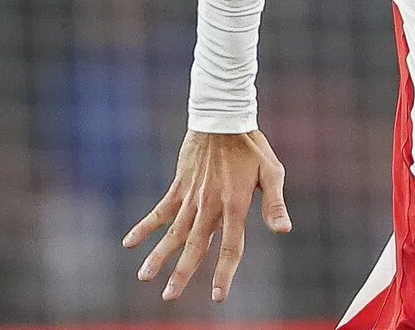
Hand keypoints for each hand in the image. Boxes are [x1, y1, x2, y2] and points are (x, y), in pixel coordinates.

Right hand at [122, 129, 291, 302]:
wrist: (222, 118)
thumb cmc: (252, 146)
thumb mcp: (272, 171)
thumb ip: (274, 203)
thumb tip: (284, 230)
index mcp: (235, 204)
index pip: (232, 246)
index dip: (224, 272)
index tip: (217, 295)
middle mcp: (210, 204)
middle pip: (195, 245)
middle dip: (182, 273)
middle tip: (169, 297)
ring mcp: (192, 196)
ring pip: (173, 232)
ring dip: (158, 256)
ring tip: (143, 278)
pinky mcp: (179, 186)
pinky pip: (160, 210)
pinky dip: (144, 227)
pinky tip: (129, 243)